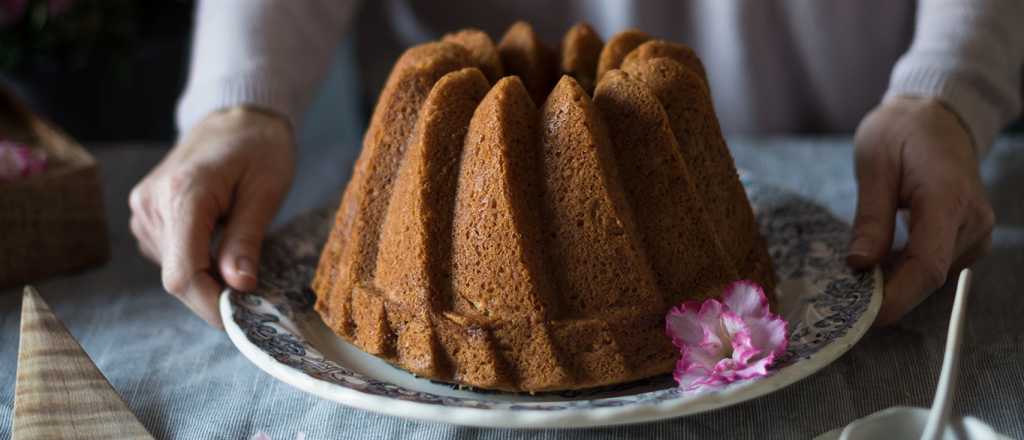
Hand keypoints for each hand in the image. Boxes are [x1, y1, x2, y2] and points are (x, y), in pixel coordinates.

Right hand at [129, 107, 295, 327]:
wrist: (236, 117)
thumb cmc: (259, 148)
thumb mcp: (266, 191)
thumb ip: (248, 239)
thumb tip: (239, 287)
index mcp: (183, 194)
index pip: (184, 273)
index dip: (210, 306)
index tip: (241, 322)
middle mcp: (153, 204)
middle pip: (178, 277)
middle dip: (215, 294)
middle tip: (254, 296)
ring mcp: (144, 210)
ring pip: (174, 269)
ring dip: (208, 276)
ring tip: (241, 250)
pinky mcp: (146, 215)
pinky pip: (171, 255)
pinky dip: (198, 261)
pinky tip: (221, 238)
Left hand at [848, 96, 993, 325]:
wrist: (939, 116)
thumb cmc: (902, 133)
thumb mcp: (874, 165)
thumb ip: (870, 218)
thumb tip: (860, 265)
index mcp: (947, 199)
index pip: (927, 266)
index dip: (896, 298)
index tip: (864, 316)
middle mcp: (972, 221)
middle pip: (928, 277)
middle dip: (887, 292)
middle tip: (842, 295)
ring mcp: (976, 232)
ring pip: (932, 276)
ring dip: (895, 281)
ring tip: (859, 269)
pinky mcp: (970, 238)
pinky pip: (936, 265)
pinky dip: (906, 269)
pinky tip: (881, 259)